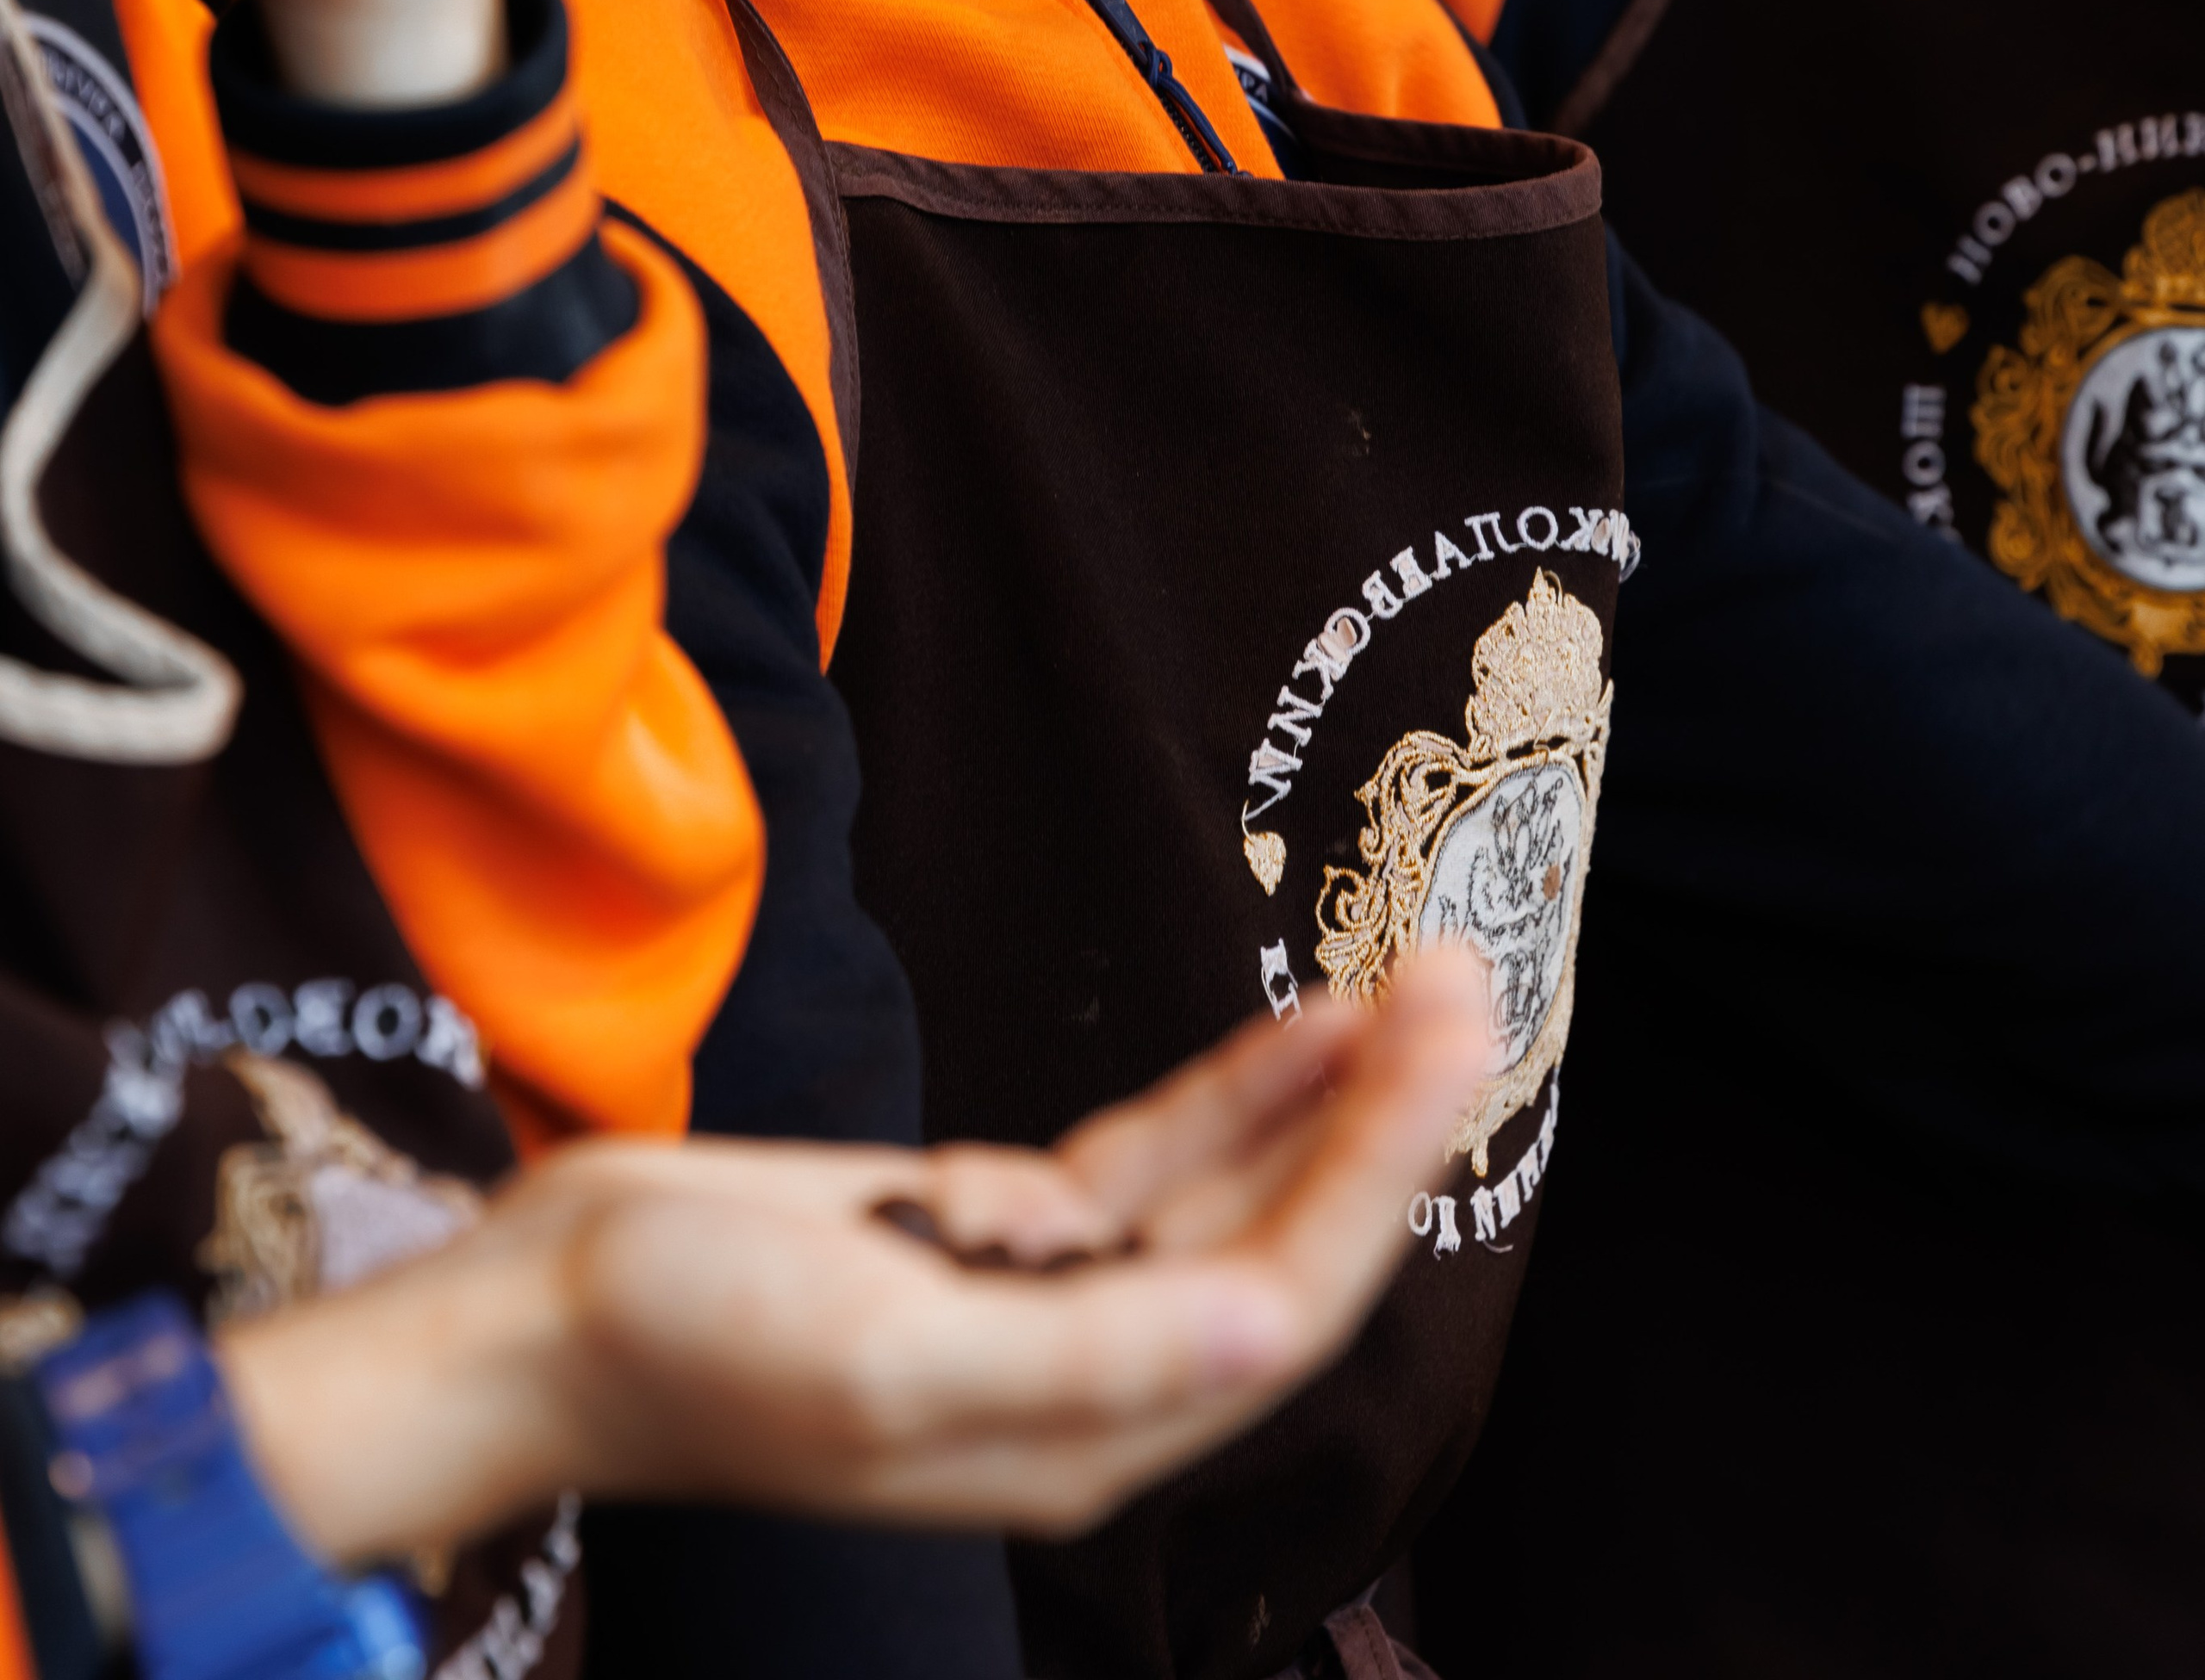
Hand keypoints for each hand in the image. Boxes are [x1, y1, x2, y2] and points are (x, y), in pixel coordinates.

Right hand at [219, 951, 1495, 1558]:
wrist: (548, 1312)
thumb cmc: (696, 1342)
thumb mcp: (890, 1356)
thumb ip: (1090, 1354)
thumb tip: (1266, 1332)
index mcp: (1084, 1434)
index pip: (1282, 1298)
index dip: (1378, 1168)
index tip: (1446, 1037)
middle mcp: (1095, 1379)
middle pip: (1282, 1240)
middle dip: (1385, 1119)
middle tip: (1470, 978)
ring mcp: (1050, 1298)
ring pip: (1231, 1191)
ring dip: (1327, 1093)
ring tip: (1423, 981)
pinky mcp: (997, 1229)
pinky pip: (1149, 1159)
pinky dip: (1231, 1090)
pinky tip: (1301, 1022)